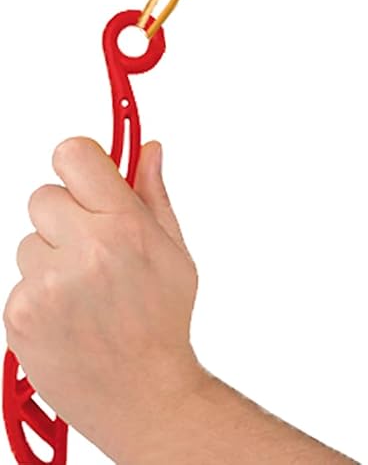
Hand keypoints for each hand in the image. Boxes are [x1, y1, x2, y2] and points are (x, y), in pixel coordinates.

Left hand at [4, 138, 206, 455]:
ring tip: (82, 288)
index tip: (89, 174)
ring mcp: (46, 284)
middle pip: (44, 196)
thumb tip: (147, 149)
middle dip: (65, 213)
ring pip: (28, 241)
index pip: (74, 155)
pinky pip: (19, 281)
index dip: (80, 162)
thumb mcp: (174, 250)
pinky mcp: (20, 315)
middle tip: (90, 241)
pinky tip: (67, 313)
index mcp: (124, 225)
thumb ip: (152, 194)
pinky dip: (38, 292)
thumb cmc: (162, 321)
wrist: (141, 393)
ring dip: (50, 255)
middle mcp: (83, 249)